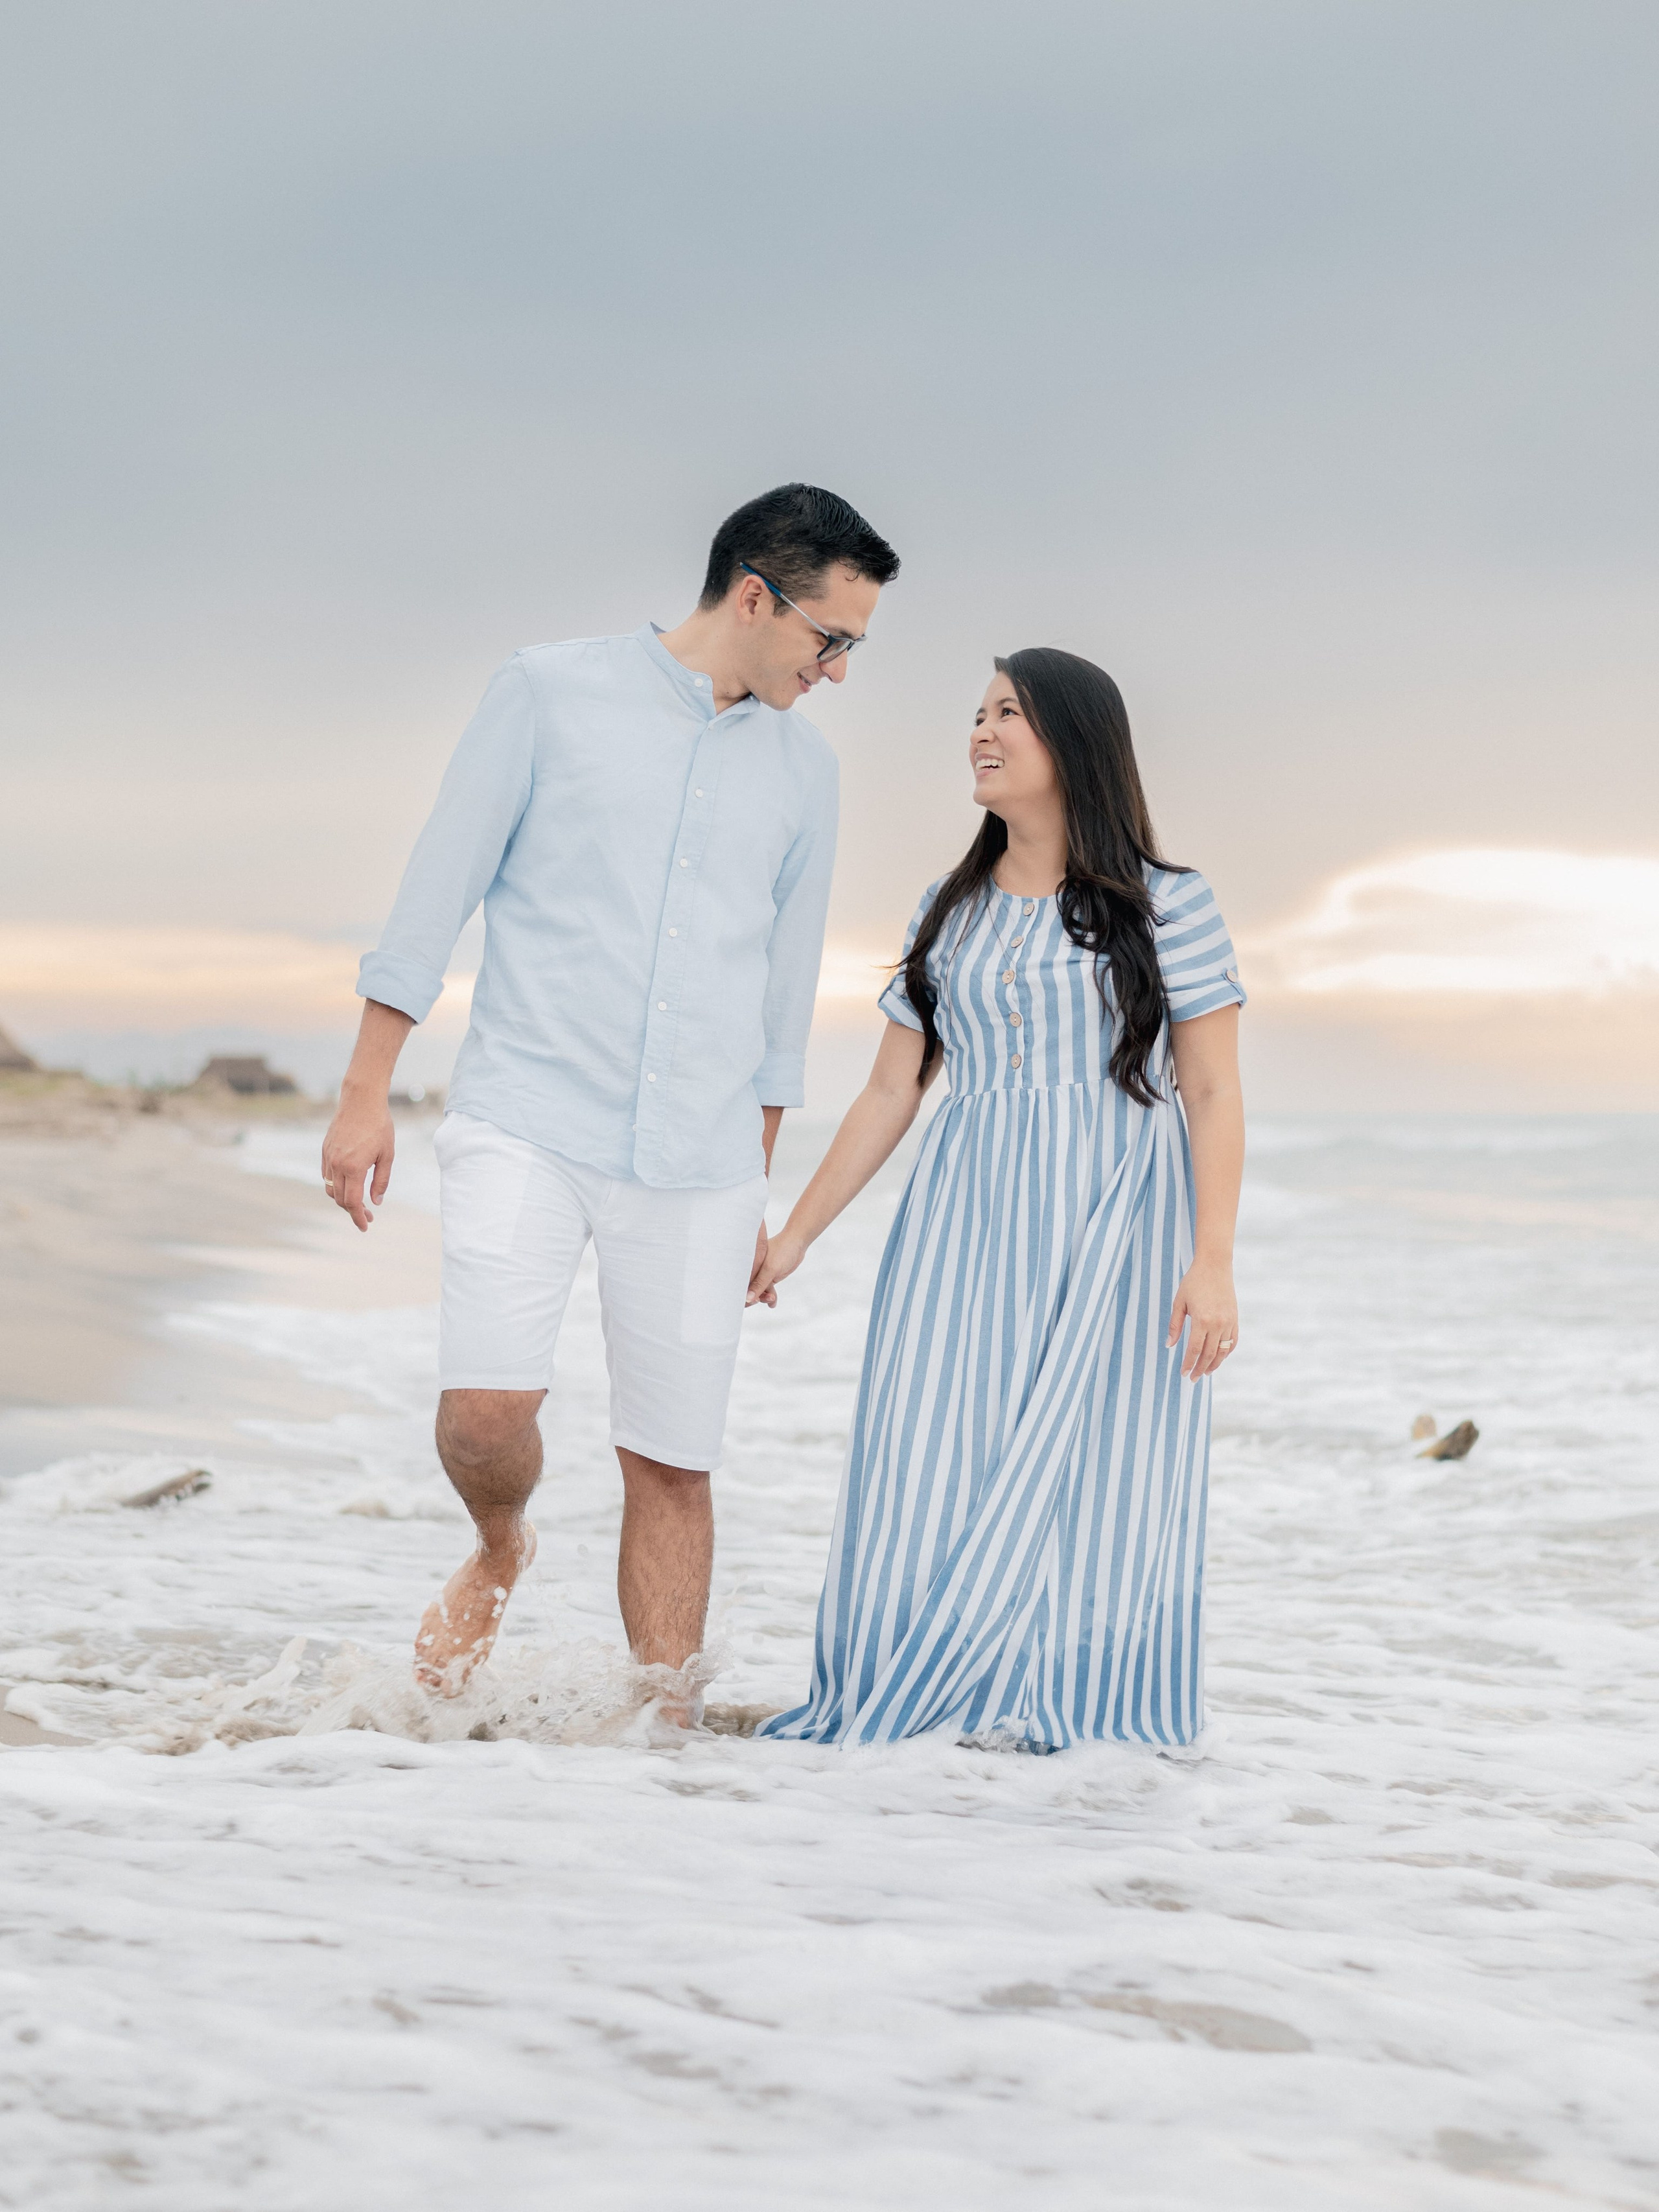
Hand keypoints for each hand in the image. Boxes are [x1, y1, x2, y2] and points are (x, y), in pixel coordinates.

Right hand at [321, 1090, 394, 1231]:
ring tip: (358, 1202)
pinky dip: (335, 1185)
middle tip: (368, 1216)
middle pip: (339, 1199)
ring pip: (330, 1188)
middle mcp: (337, 1164)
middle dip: (352, 1211)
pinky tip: (348, 1185)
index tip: (365, 1226)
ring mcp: (328, 1157)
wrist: (361, 1100)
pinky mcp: (325, 1150)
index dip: (358, 1217)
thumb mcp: (387, 1155)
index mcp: (353, 1167)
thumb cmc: (379, 1126)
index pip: (351, 1202)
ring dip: (342, 1199)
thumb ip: (381, 1180)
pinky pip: (326, 1175)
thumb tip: (375, 1202)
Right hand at [747, 1227, 807, 1307]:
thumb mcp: (770, 1268)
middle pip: (748, 1289)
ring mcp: (761, 1274)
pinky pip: (767, 1289)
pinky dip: (770, 1296)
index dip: (743, 1294)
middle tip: (766, 1297)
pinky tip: (773, 1304)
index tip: (753, 1300)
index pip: (740, 1283)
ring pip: (758, 1291)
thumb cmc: (782, 1250)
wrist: (797, 1242)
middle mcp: (752, 1270)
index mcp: (747, 1265)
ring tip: (772, 1298)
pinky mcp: (769, 1276)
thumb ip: (759, 1284)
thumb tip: (747, 1299)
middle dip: (755, 1297)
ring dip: (764, 1297)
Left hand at [1167, 1258, 1237, 1379]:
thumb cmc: (1193, 1282)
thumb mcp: (1179, 1302)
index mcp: (1202, 1320)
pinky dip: (1227, 1352)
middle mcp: (1218, 1323)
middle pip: (1209, 1354)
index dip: (1188, 1363)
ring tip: (1205, 1373)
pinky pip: (1233, 1341)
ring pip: (1223, 1351)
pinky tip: (1219, 1357)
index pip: (1194, 1349)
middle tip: (1192, 1378)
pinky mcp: (1235, 1318)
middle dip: (1200, 1368)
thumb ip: (1175, 1325)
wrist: (1215, 1266)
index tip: (1183, 1373)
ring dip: (1214, 1364)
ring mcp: (1229, 1321)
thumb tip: (1169, 1346)